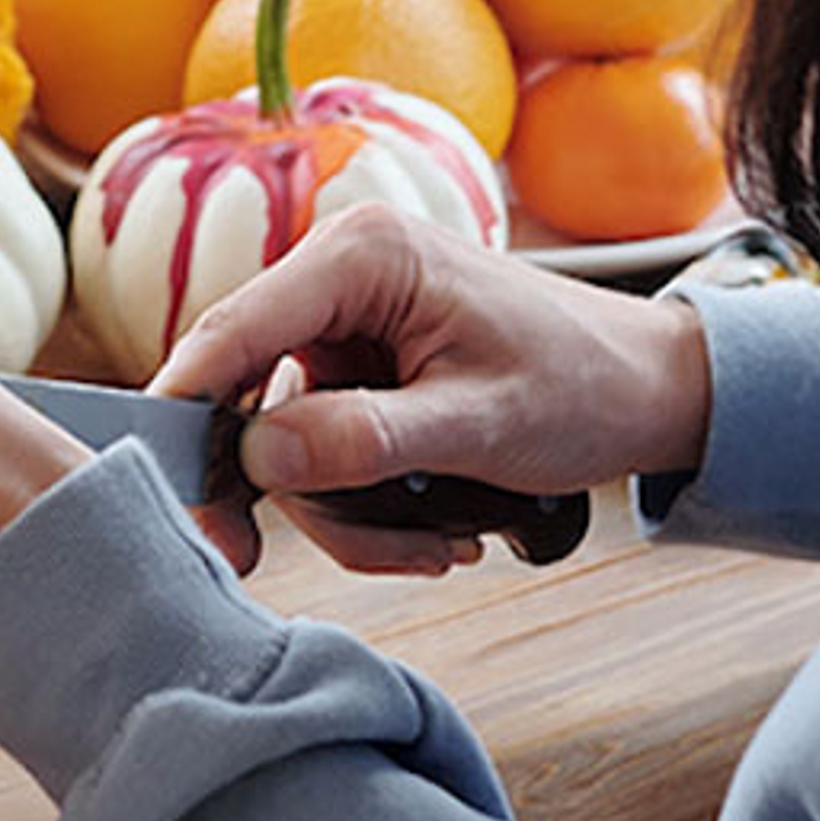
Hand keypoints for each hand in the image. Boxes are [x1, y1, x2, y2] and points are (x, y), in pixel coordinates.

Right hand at [149, 205, 712, 575]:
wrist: (656, 390)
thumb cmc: (588, 385)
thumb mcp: (481, 425)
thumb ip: (366, 441)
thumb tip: (260, 458)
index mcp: (363, 256)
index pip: (234, 330)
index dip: (186, 411)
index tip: (163, 488)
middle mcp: (341, 276)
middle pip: (246, 396)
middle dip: (283, 489)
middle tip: (260, 564)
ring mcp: (348, 326)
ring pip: (285, 440)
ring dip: (345, 512)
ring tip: (433, 545)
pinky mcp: (361, 368)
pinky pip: (323, 448)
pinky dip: (364, 503)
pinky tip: (432, 529)